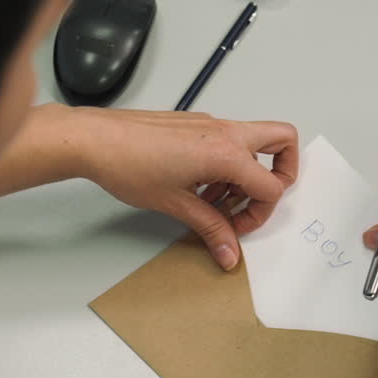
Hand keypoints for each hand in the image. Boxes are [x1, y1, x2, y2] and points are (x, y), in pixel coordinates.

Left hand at [74, 108, 297, 270]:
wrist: (95, 139)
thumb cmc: (129, 164)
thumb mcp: (176, 204)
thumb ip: (210, 228)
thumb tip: (229, 252)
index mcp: (227, 152)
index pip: (272, 185)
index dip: (260, 213)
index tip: (236, 226)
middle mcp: (225, 132)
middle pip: (282, 141)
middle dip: (281, 174)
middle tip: (255, 201)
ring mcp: (210, 124)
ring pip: (252, 144)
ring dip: (245, 175)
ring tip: (214, 202)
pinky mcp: (194, 125)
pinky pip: (226, 143)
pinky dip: (224, 166)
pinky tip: (197, 188)